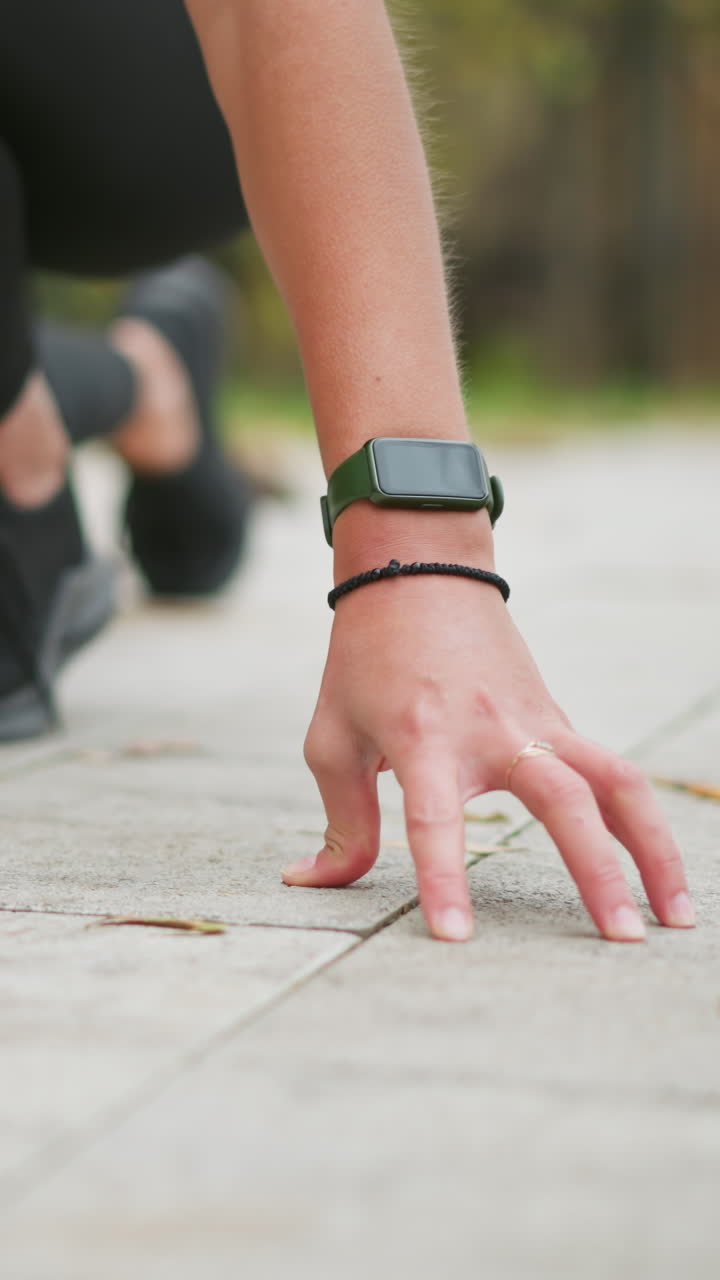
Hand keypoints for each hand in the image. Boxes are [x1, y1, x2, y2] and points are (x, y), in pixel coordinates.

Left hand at [282, 569, 693, 942]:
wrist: (420, 573)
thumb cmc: (365, 661)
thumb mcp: (331, 738)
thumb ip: (340, 821)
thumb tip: (310, 881)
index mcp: (422, 736)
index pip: (434, 818)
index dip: (443, 877)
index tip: (455, 937)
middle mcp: (492, 730)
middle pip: (563, 800)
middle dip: (597, 873)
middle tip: (621, 940)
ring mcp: (536, 721)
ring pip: (617, 782)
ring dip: (654, 848)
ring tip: (675, 917)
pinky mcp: (557, 718)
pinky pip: (610, 772)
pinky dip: (636, 821)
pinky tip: (655, 871)